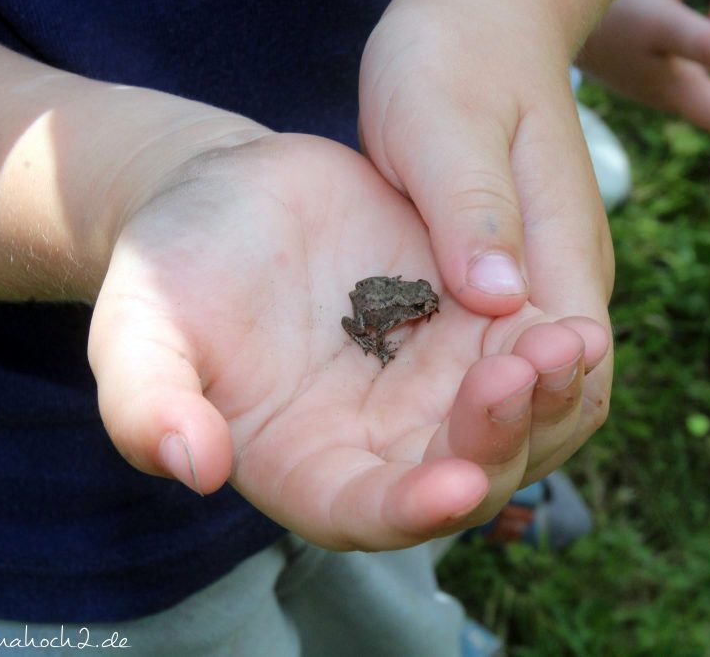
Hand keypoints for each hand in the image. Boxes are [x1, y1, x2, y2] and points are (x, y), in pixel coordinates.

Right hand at [87, 133, 607, 549]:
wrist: (226, 194)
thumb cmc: (172, 270)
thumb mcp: (138, 331)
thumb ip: (148, 404)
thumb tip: (192, 465)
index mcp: (304, 466)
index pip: (366, 514)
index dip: (412, 510)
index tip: (455, 484)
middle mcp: (381, 443)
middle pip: (464, 473)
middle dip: (502, 439)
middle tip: (522, 374)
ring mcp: (429, 388)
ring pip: (513, 423)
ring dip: (548, 398)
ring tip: (565, 341)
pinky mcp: (462, 330)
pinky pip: (523, 356)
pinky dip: (553, 349)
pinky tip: (571, 316)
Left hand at [358, 0, 616, 458]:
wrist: (472, 22)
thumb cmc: (454, 60)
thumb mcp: (447, 125)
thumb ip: (475, 212)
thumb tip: (502, 305)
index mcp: (562, 252)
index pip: (577, 367)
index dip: (533, 416)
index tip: (468, 436)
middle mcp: (560, 280)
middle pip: (561, 398)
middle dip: (507, 445)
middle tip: (430, 480)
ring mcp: (533, 284)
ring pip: (526, 391)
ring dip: (481, 433)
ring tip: (410, 472)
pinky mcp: (496, 281)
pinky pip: (486, 361)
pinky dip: (457, 399)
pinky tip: (403, 419)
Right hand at [579, 0, 709, 142]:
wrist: (543, 21)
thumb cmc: (609, 23)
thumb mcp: (664, 25)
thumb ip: (707, 43)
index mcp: (677, 91)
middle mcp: (664, 86)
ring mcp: (646, 69)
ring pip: (697, 65)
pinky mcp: (630, 49)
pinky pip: (669, 37)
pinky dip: (684, 9)